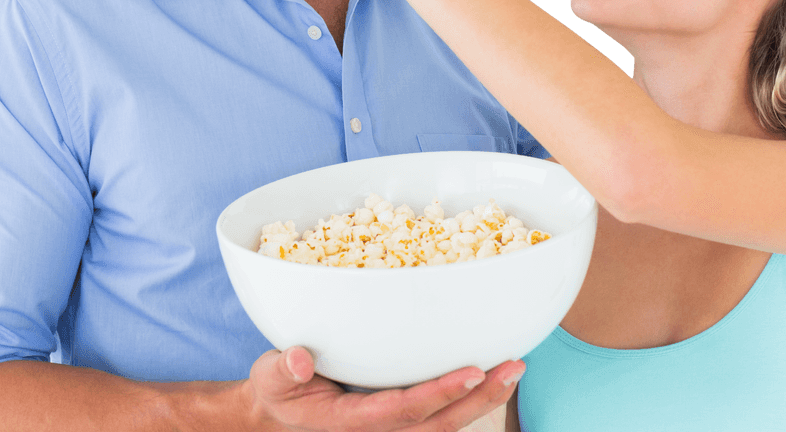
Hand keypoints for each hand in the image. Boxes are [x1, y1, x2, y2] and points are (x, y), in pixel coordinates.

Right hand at [247, 346, 523, 431]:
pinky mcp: (400, 420)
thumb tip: (300, 361)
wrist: (281, 416)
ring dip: (484, 400)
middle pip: (439, 424)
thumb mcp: (271, 377)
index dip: (441, 392)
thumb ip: (282, 369)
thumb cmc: (280, 392)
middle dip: (480, 399)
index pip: (404, 410)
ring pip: (446, 424)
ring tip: (514, 369)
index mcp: (350, 422)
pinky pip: (440, 417)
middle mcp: (378, 430)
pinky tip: (491, 376)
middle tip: (514, 367)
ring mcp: (392, 428)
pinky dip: (469, 398)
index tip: (474, 370)